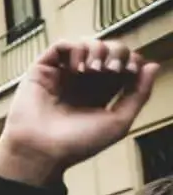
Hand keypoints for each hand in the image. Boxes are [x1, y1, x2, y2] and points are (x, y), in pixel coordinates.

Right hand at [0, 38, 158, 186]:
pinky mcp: (43, 70)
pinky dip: (75, 49)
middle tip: (112, 69)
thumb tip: (152, 66)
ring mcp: (62, 75)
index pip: (123, 64)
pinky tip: (78, 67)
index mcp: (100, 94)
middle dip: (117, 52)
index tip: (129, 72)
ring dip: (97, 49)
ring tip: (94, 69)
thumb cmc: (76, 144)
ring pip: (87, 43)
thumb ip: (139, 95)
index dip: (131, 61)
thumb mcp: (118, 122)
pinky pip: (62, 46)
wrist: (41, 150)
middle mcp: (82, 82)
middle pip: (109, 50)